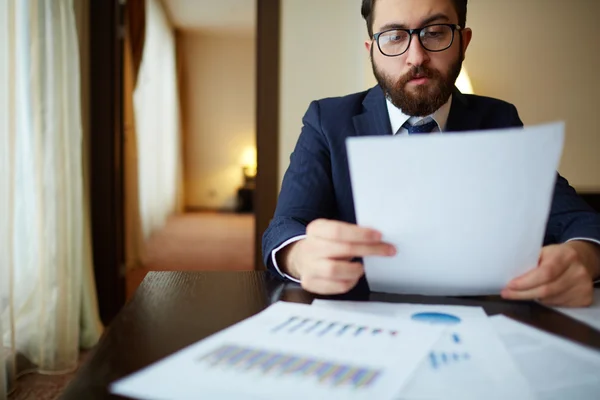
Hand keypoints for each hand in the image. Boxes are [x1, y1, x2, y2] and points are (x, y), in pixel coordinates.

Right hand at [279, 219, 395, 294]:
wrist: (302, 257)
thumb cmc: (326, 243)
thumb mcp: (332, 230)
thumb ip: (351, 232)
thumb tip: (378, 238)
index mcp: (316, 229)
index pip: (338, 231)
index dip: (360, 234)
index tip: (378, 236)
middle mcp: (310, 247)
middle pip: (342, 249)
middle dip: (368, 250)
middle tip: (386, 250)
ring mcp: (309, 266)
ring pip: (335, 270)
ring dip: (355, 269)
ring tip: (361, 267)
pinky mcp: (310, 282)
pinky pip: (336, 286)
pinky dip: (350, 282)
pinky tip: (353, 277)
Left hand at [501, 241, 599, 306]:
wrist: (581, 259)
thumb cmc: (556, 256)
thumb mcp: (543, 251)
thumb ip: (529, 261)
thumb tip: (508, 275)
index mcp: (565, 255)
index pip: (544, 273)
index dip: (525, 282)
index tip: (509, 286)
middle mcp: (577, 271)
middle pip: (546, 290)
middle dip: (522, 294)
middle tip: (507, 294)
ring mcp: (583, 286)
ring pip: (550, 300)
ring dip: (533, 298)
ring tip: (523, 292)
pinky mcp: (584, 298)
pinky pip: (558, 305)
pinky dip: (546, 302)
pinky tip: (541, 295)